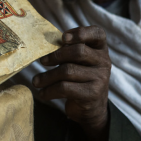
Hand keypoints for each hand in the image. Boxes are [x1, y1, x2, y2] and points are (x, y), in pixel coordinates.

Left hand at [32, 26, 110, 140]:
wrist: (91, 107)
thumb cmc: (79, 77)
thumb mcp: (78, 61)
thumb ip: (68, 49)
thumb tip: (45, 44)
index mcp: (100, 48)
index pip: (97, 33)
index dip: (80, 33)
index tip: (63, 37)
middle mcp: (104, 61)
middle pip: (78, 51)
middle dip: (56, 55)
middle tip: (42, 61)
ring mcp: (100, 78)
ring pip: (68, 71)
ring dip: (47, 76)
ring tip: (36, 81)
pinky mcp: (92, 94)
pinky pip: (65, 88)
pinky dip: (49, 90)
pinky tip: (43, 93)